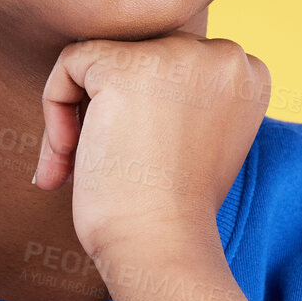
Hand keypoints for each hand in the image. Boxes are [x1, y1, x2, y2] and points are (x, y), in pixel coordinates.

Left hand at [31, 34, 270, 272]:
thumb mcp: (196, 138)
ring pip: (102, 58)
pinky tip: (67, 158)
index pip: (172, 63)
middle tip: (97, 166)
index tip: (135, 157)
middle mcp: (223, 54)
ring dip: (78, 113)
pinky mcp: (126, 67)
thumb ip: (179, 95)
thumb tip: (125, 71)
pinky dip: (54, 108)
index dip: (143, 108)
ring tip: (73, 167)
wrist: (162, 246)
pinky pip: (70, 64)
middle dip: (105, 109)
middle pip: (137, 54)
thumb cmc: (173, 209)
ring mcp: (176, 56)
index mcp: (247, 72)